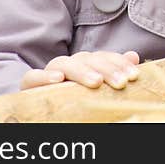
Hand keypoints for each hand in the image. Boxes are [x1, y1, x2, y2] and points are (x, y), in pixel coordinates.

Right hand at [20, 50, 139, 90]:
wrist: (37, 108)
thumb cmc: (72, 98)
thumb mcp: (96, 86)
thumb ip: (113, 70)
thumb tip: (134, 55)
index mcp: (86, 64)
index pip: (104, 57)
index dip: (120, 63)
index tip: (134, 75)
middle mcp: (69, 65)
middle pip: (88, 59)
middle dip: (107, 69)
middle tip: (121, 83)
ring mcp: (49, 72)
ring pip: (64, 64)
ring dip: (81, 71)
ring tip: (96, 82)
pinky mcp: (30, 84)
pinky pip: (32, 77)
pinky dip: (43, 76)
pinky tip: (57, 80)